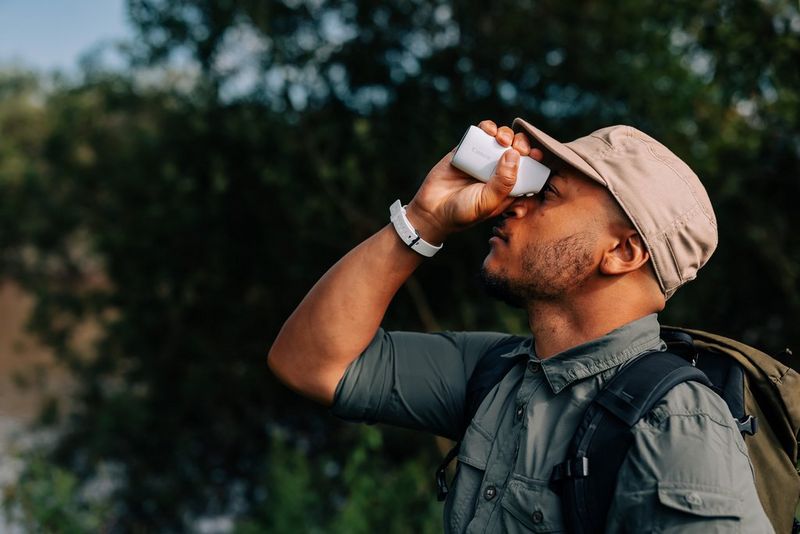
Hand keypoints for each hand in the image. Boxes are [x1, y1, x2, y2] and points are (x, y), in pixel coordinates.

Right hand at [405, 120, 544, 243]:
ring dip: (506, 134)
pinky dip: (487, 127)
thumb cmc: (463, 212)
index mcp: (509, 186)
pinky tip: (489, 131)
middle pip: (518, 150)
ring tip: (501, 140)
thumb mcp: (487, 203)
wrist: (432, 210)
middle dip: (522, 143)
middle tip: (518, 147)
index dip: (536, 159)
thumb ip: (503, 183)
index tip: (537, 154)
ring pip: (502, 138)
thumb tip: (514, 154)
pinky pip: (481, 133)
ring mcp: (483, 159)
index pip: (530, 168)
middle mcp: (498, 171)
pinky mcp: (467, 149)